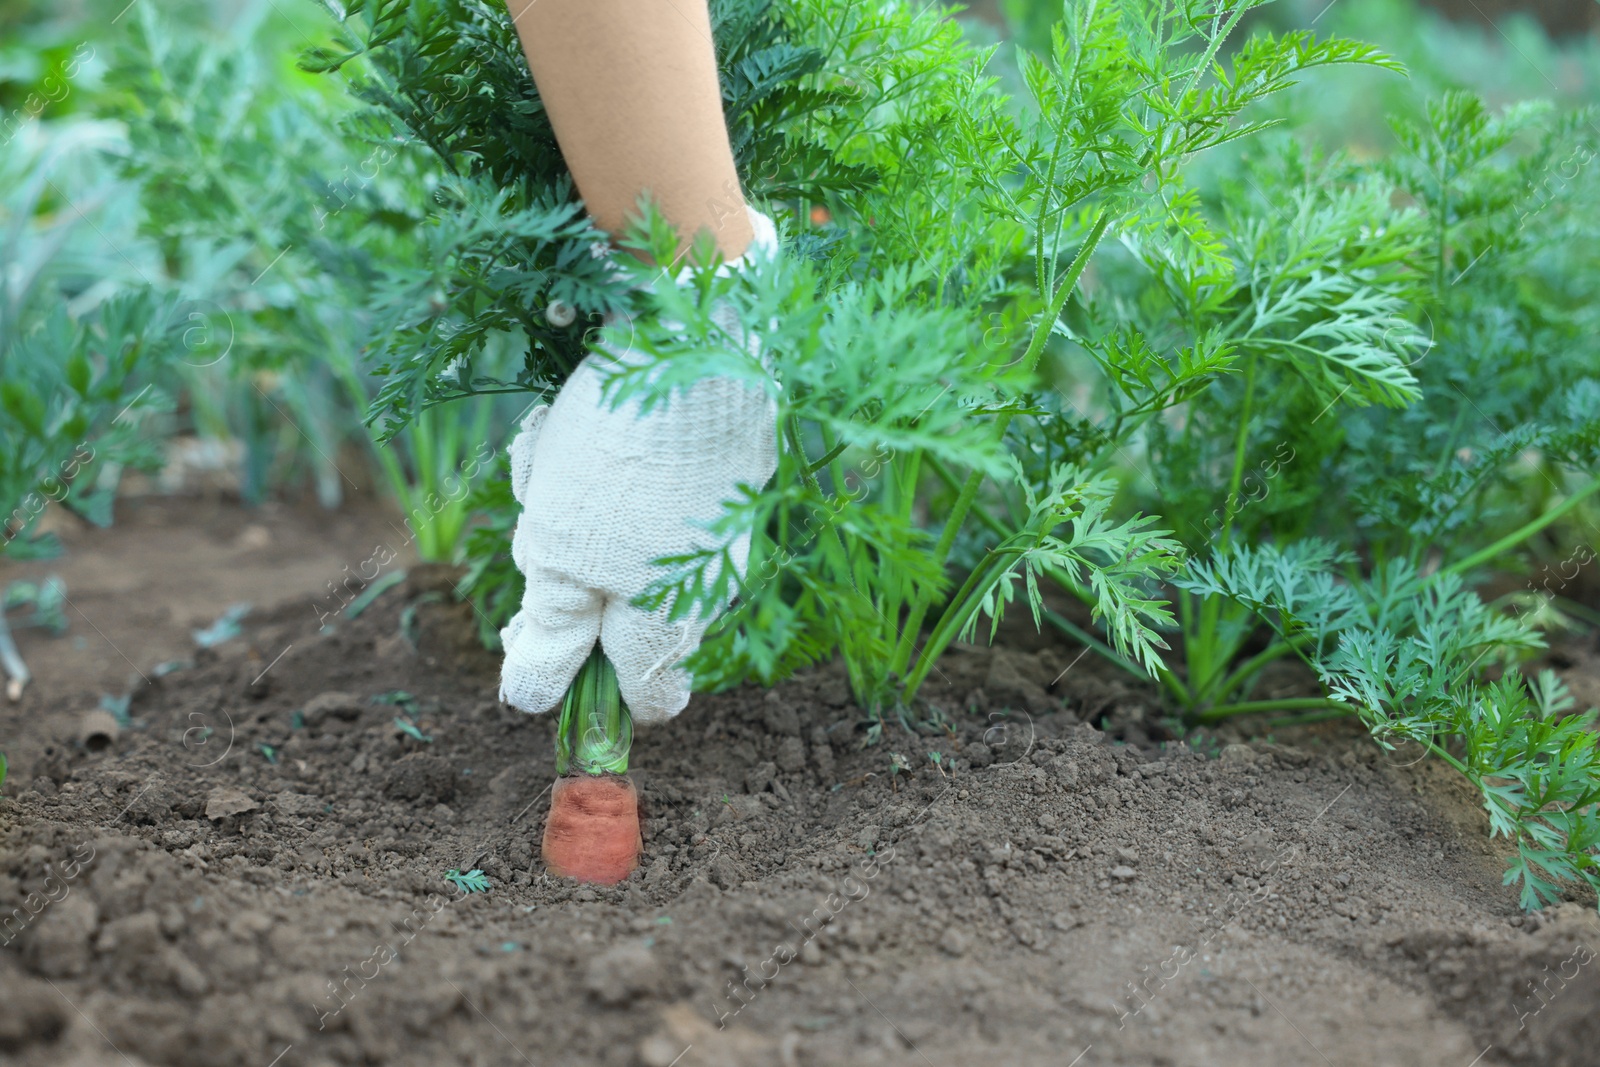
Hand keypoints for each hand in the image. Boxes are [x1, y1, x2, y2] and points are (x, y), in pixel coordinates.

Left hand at [498, 215, 777, 721]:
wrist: (699, 338)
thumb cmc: (621, 458)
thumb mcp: (560, 555)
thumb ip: (551, 636)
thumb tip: (531, 704)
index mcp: (669, 623)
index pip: (650, 703)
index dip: (591, 687)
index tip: (541, 636)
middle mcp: (711, 588)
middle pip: (627, 618)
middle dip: (569, 579)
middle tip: (539, 525)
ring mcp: (724, 530)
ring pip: (630, 550)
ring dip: (579, 514)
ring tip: (559, 456)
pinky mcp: (725, 475)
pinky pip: (651, 495)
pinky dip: (612, 469)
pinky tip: (587, 422)